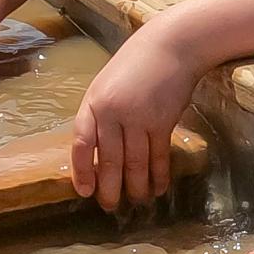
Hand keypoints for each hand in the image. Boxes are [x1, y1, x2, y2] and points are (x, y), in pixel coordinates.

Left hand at [72, 26, 201, 212]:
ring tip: (137, 202)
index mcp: (94, 103)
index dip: (83, 170)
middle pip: (110, 159)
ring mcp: (139, 118)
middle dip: (110, 187)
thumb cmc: (136, 64)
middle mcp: (113, 113)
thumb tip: (101, 149)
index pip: (83, 143)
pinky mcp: (162, 122)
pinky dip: (159, 175)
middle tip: (111, 207)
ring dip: (136, 186)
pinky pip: (159, 156)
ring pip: (135, 162)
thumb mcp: (108, 85)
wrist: (170, 46)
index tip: (85, 191)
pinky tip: (158, 188)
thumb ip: (102, 113)